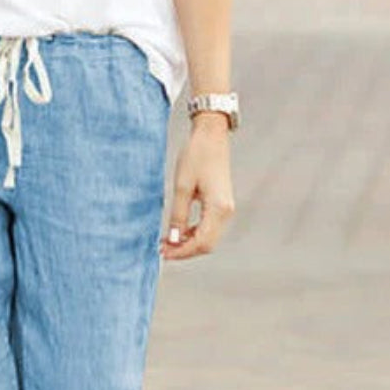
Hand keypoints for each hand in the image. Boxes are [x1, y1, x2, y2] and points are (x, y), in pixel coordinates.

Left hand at [160, 113, 234, 259]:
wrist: (211, 136)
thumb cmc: (196, 156)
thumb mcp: (181, 187)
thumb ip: (178, 216)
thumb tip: (173, 239)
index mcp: (218, 208)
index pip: (201, 242)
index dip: (182, 251)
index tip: (163, 253)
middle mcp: (226, 211)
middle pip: (207, 244)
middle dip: (184, 250)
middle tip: (162, 250)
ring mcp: (226, 209)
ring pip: (208, 238)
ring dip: (188, 243)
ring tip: (167, 241)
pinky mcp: (221, 205)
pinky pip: (209, 227)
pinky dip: (194, 233)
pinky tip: (178, 232)